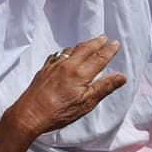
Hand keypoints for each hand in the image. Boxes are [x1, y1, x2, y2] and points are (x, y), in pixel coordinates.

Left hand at [6, 37, 125, 137]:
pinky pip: (58, 55)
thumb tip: (122, 76)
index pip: (99, 58)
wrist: (30, 113)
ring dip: (82, 45)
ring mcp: (54, 66)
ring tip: (88, 44)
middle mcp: (67, 65)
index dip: (109, 50)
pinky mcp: (44, 69)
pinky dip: (66, 51)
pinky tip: (65, 54)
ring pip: (71, 50)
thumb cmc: (60, 112)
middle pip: (85, 49)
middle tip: (104, 38)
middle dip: (96, 43)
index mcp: (80, 73)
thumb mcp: (86, 103)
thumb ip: (104, 87)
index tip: (116, 43)